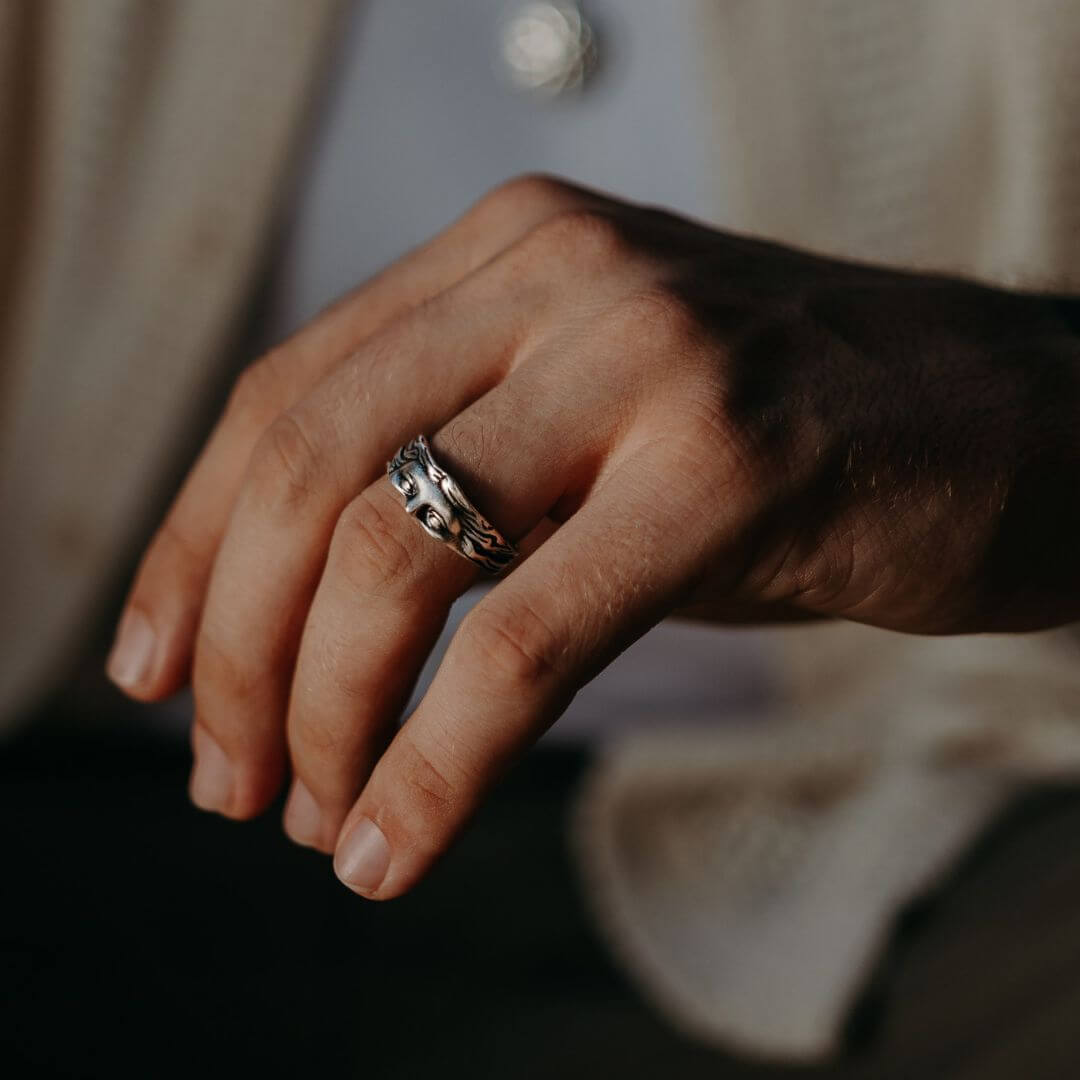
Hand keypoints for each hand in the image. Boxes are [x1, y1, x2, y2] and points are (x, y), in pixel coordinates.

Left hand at [107, 175, 1079, 897]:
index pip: (284, 399)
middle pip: (312, 472)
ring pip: (398, 553)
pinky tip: (396, 844)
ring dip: (323, 711)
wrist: (1006, 415)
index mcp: (504, 255)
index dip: (191, 548)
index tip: (151, 673)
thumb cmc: (784, 431)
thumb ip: (460, 466)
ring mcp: (644, 361)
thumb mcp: (594, 415)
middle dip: (238, 650)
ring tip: (310, 821)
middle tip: (225, 781)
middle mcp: (556, 279)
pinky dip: (441, 762)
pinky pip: (528, 638)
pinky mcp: (727, 469)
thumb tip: (298, 617)